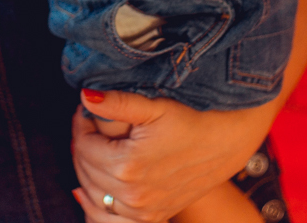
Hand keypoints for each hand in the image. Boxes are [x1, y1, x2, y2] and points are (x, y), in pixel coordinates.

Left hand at [71, 89, 277, 222]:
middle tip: (86, 125)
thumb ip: (117, 104)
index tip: (83, 110)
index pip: (84, 145)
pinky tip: (85, 193)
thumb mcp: (155, 107)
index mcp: (129, 166)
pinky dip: (94, 207)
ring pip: (93, 194)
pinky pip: (110, 219)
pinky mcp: (153, 216)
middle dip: (81, 145)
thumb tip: (85, 97)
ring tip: (90, 148)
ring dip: (86, 171)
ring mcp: (143, 210)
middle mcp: (133, 195)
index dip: (80, 124)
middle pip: (86, 170)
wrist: (226, 143)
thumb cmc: (193, 120)